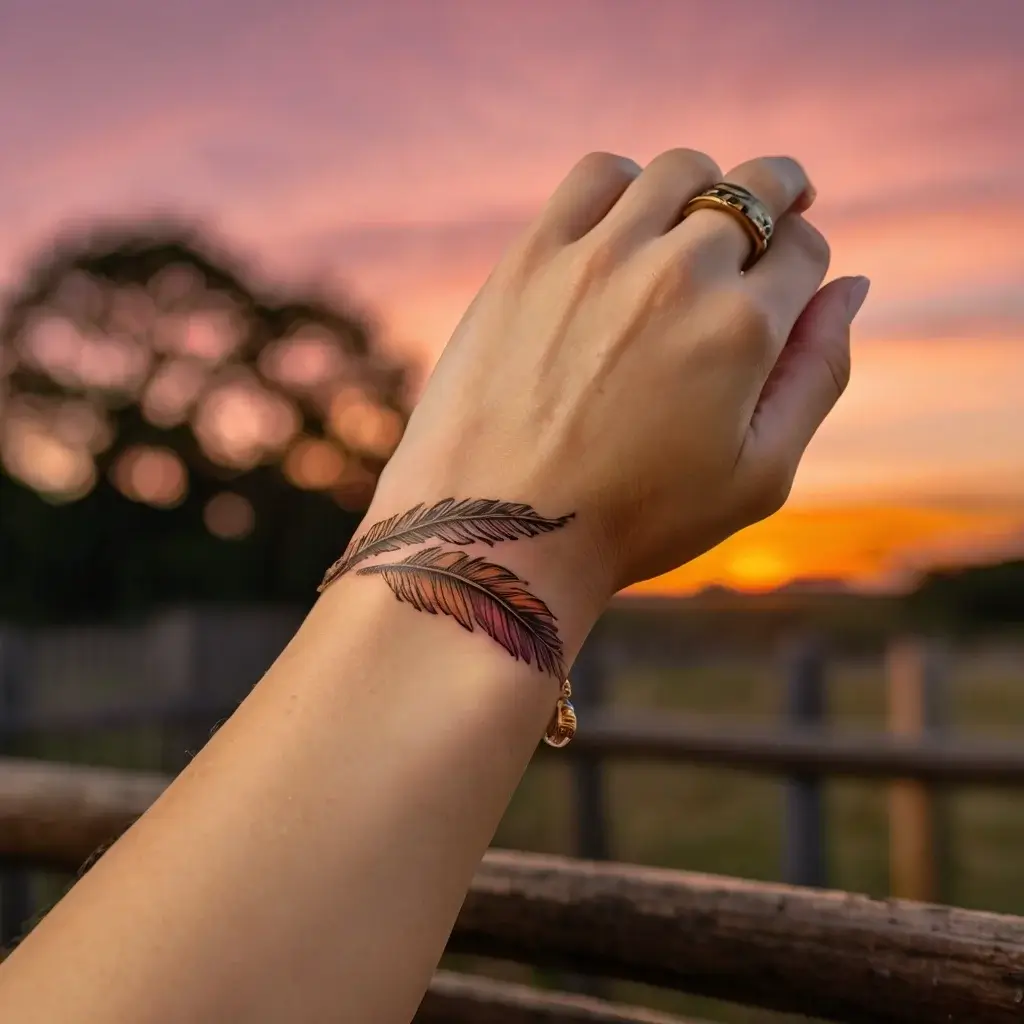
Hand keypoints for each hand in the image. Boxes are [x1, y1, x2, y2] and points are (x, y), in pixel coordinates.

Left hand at [372, 149, 868, 599]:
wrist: (502, 530)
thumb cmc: (636, 518)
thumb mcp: (757, 475)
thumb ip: (819, 374)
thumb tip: (854, 286)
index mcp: (744, 328)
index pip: (805, 248)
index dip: (805, 259)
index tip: (787, 278)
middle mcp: (678, 273)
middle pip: (756, 191)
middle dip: (779, 199)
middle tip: (772, 216)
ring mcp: (599, 256)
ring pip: (681, 171)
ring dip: (706, 188)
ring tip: (696, 223)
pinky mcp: (533, 256)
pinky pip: (596, 176)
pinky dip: (626, 183)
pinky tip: (625, 222)